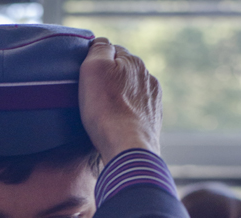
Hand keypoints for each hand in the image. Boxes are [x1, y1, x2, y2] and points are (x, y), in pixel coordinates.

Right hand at [78, 38, 161, 163]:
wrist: (129, 150)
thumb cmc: (107, 110)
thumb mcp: (94, 69)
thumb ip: (98, 49)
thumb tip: (102, 44)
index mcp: (134, 62)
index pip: (111, 51)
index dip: (96, 62)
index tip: (87, 78)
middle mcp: (148, 78)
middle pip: (123, 72)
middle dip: (111, 80)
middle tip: (94, 97)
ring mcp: (154, 102)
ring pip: (132, 93)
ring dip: (121, 98)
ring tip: (106, 114)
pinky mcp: (154, 123)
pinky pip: (137, 113)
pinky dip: (128, 116)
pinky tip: (119, 126)